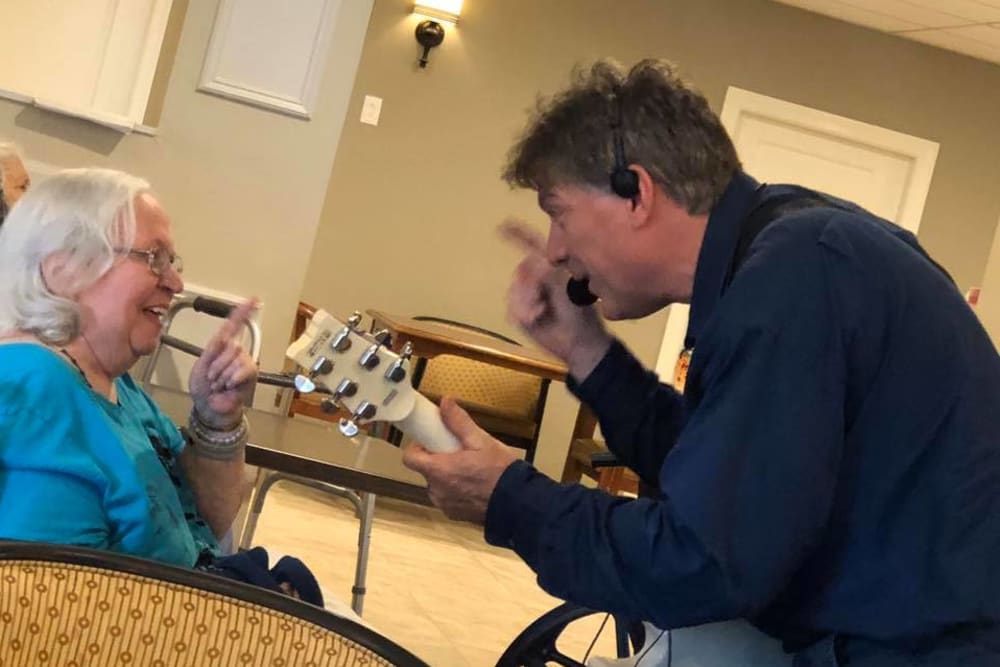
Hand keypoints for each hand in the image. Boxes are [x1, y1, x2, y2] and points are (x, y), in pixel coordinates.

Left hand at [188, 299, 258, 428]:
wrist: (208, 406)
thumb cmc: (203, 388)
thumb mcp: (201, 365)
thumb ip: (213, 349)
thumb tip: (227, 338)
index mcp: (221, 346)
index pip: (233, 325)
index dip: (242, 312)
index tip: (253, 299)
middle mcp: (235, 351)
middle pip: (231, 345)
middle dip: (217, 364)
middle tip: (212, 378)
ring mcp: (244, 362)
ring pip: (236, 358)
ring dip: (223, 374)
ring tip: (219, 384)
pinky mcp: (251, 373)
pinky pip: (244, 369)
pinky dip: (233, 378)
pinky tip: (229, 386)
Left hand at [402, 397, 519, 522]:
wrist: (517, 503)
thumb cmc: (500, 472)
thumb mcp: (481, 441)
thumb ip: (459, 422)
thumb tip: (445, 402)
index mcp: (439, 470)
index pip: (410, 458)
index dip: (417, 448)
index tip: (431, 441)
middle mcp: (437, 490)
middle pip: (426, 470)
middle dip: (438, 460)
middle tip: (458, 452)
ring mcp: (445, 504)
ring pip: (437, 484)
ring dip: (447, 476)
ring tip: (471, 469)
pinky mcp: (454, 515)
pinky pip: (448, 498)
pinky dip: (456, 491)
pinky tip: (475, 485)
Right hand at [500, 219, 611, 379]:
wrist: (579, 343)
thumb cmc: (581, 314)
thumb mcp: (566, 288)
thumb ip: (546, 274)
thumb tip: (531, 260)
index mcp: (551, 270)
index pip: (533, 247)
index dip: (518, 235)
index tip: (503, 225)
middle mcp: (538, 280)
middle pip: (521, 271)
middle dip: (530, 285)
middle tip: (544, 299)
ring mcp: (528, 297)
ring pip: (514, 291)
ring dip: (527, 302)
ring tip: (542, 312)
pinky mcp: (521, 313)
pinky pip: (512, 307)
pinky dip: (523, 313)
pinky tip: (536, 318)